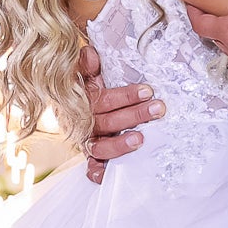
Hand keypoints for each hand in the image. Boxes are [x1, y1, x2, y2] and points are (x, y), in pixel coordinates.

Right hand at [77, 41, 163, 182]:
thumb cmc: (90, 91)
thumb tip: (90, 53)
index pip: (103, 99)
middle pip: (106, 122)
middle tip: (158, 109)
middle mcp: (84, 123)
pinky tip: (109, 174)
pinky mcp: (91, 158)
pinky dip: (98, 172)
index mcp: (84, 101)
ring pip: (100, 147)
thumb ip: (89, 66)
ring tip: (141, 140)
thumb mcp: (89, 76)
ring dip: (120, 144)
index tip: (147, 91)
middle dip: (133, 115)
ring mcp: (87, 142)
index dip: (125, 96)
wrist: (69, 111)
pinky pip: (92, 168)